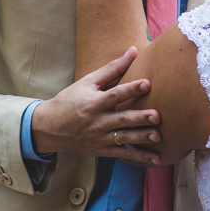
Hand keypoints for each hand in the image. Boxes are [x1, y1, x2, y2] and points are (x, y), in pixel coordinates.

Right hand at [31, 47, 161, 164]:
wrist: (51, 127)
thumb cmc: (71, 100)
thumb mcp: (87, 82)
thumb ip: (112, 68)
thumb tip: (133, 50)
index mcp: (93, 103)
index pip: (114, 95)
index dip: (130, 89)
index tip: (147, 84)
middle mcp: (97, 122)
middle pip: (121, 119)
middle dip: (139, 118)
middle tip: (157, 116)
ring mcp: (100, 138)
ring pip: (123, 139)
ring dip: (141, 139)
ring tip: (158, 137)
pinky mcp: (103, 150)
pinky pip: (123, 155)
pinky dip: (139, 158)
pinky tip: (155, 160)